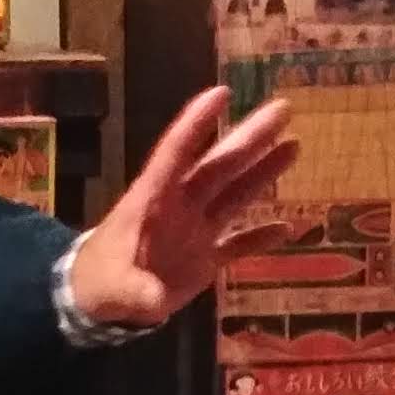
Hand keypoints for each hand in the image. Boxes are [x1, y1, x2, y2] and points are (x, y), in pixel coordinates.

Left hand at [63, 87, 291, 334]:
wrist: (100, 302)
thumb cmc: (101, 283)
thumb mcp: (114, 288)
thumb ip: (136, 292)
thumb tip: (154, 302)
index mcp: (152, 200)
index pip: (176, 153)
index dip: (196, 124)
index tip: (221, 93)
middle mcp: (179, 207)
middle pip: (219, 166)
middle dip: (249, 138)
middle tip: (282, 109)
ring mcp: (195, 231)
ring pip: (235, 195)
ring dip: (263, 172)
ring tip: (293, 144)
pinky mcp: (205, 259)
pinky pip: (239, 244)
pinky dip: (260, 237)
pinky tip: (288, 227)